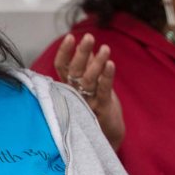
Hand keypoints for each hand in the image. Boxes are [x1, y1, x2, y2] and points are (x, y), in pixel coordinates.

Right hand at [54, 33, 123, 149]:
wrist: (107, 137)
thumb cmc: (96, 109)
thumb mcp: (92, 86)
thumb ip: (89, 67)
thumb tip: (88, 47)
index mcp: (69, 87)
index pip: (62, 67)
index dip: (65, 52)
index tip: (70, 36)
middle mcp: (74, 94)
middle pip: (75, 71)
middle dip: (81, 53)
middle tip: (88, 36)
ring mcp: (87, 102)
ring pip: (89, 80)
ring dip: (97, 63)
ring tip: (106, 48)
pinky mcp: (101, 109)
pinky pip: (103, 91)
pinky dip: (107, 77)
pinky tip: (111, 64)